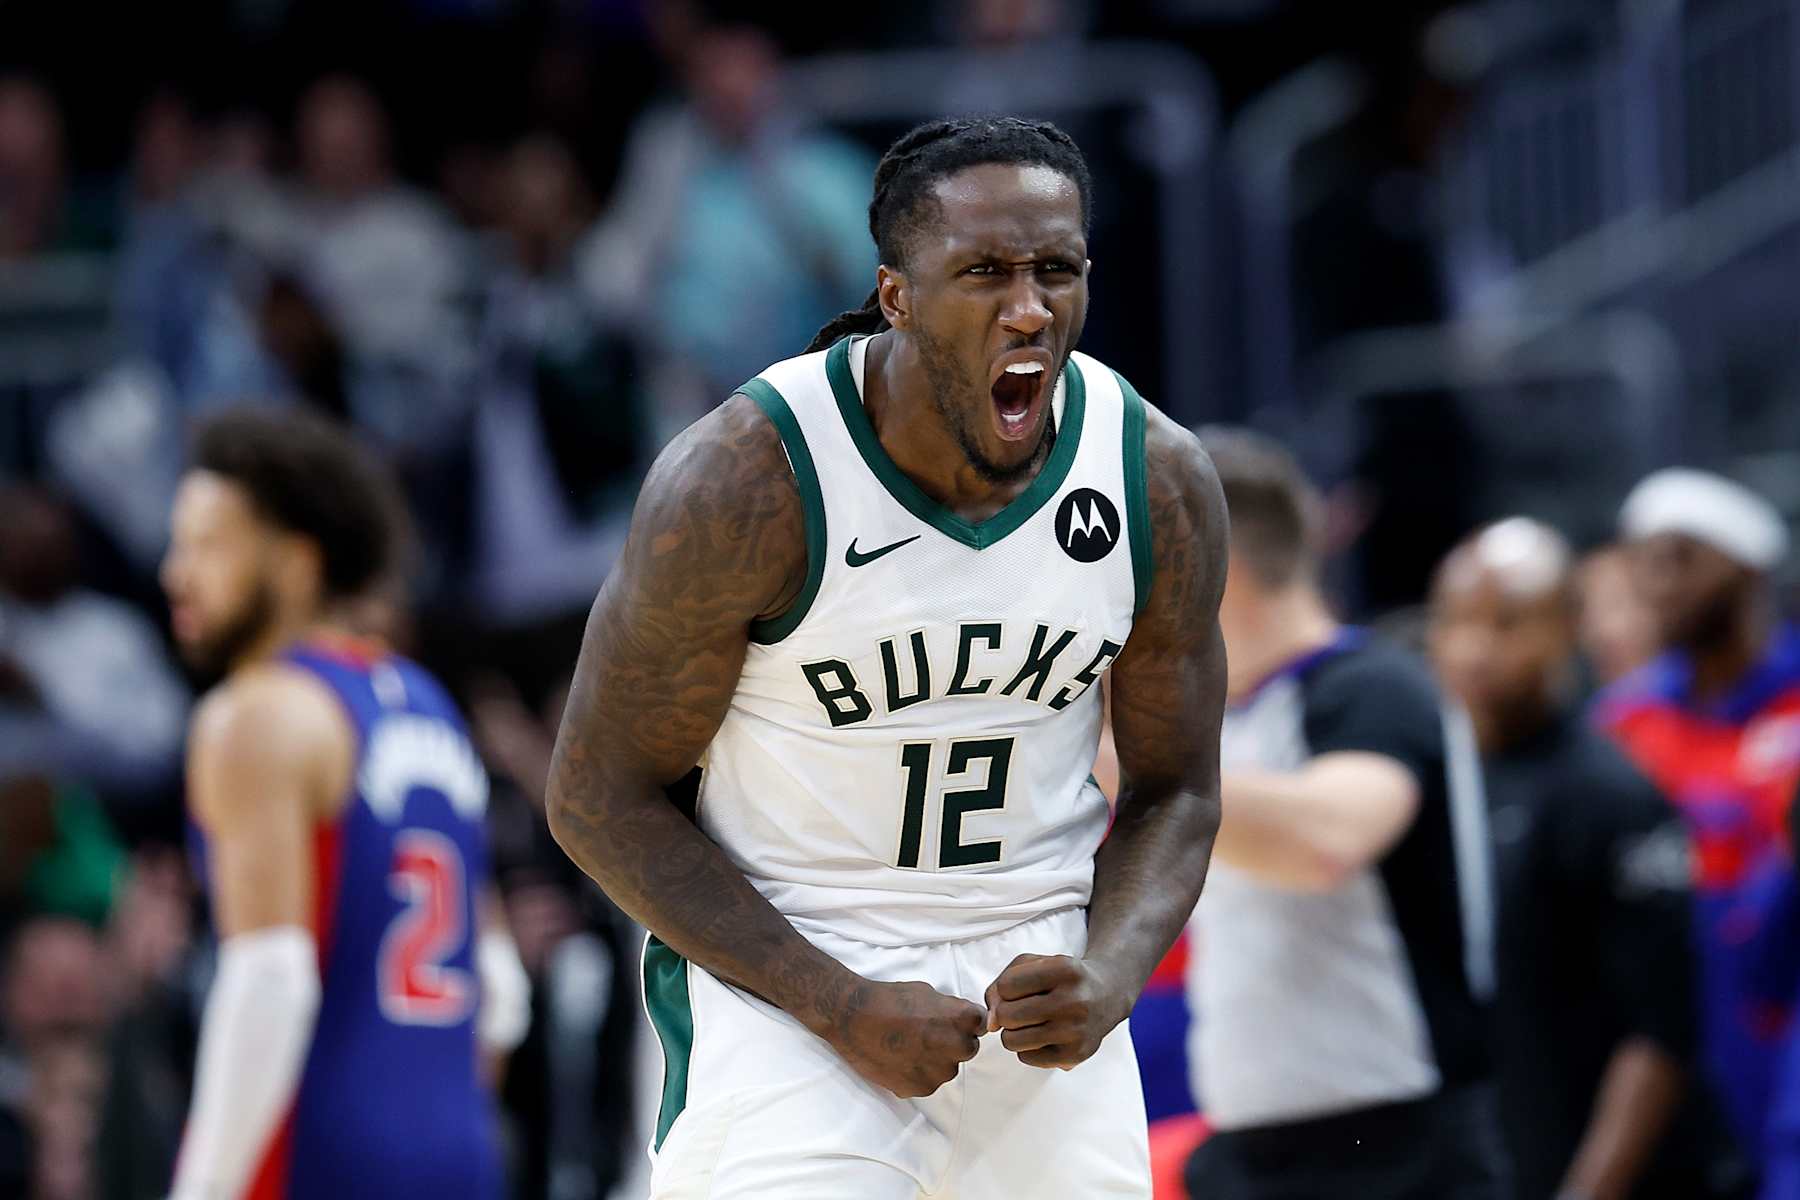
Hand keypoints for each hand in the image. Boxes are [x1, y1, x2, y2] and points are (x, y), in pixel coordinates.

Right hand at [823, 977, 985, 1098]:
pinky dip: (919, 1073)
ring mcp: (938, 1071)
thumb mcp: (928, 992)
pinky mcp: (920, 1088)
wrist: (853, 1017)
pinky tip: (900, 1059)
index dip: (966, 1022)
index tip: (951, 1021)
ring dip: (936, 1060)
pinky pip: (928, 1081)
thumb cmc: (889, 999)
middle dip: (953, 1042)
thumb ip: (951, 1009)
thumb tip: (962, 1020)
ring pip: (948, 1068)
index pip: (981, 1024)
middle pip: (968, 1048)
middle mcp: (955, 1047)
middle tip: (927, 1034)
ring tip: (909, 1046)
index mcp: (961, 1019)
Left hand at [983, 954, 1131, 1068]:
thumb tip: (991, 1024)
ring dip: (1013, 1032)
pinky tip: (1044, 1035)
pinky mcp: (1076, 1055)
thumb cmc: (1063, 977)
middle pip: (1006, 1015)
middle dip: (1006, 1012)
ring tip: (1031, 1022)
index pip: (1007, 986)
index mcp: (1064, 969)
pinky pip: (1026, 1058)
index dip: (1006, 988)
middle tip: (1022, 1008)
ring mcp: (1076, 1031)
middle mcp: (1074, 1000)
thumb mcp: (1034, 964)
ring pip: (1012, 1041)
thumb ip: (1001, 983)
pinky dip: (1027, 1048)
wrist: (1107, 994)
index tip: (1021, 988)